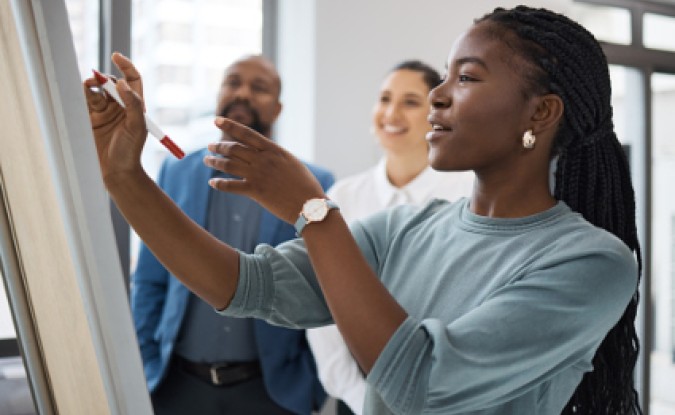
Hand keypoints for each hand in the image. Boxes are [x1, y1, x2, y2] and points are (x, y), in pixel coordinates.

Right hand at [83, 52, 145, 185]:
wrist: (116, 171)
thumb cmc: (130, 151)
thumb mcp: (137, 127)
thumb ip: (133, 104)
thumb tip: (121, 83)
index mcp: (136, 106)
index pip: (132, 79)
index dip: (126, 66)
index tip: (116, 56)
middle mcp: (120, 106)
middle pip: (111, 82)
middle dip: (104, 78)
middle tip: (97, 80)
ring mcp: (104, 112)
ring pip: (96, 89)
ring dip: (91, 84)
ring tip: (88, 87)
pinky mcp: (90, 118)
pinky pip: (84, 100)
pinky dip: (82, 94)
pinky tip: (81, 95)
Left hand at [204, 117, 325, 222]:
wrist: (310, 205)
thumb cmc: (305, 186)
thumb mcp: (292, 163)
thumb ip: (275, 156)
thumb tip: (264, 152)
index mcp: (274, 150)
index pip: (247, 133)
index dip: (230, 125)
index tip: (217, 120)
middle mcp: (264, 159)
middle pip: (234, 149)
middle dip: (219, 146)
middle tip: (210, 146)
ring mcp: (258, 175)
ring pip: (228, 164)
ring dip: (214, 162)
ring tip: (208, 160)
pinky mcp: (255, 191)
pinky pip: (230, 186)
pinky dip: (219, 184)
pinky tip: (213, 183)